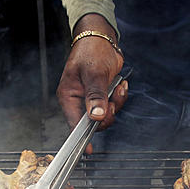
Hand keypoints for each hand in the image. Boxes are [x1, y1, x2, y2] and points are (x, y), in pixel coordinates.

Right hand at [56, 14, 126, 149]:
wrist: (101, 39)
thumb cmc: (91, 51)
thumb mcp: (94, 73)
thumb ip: (95, 95)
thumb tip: (96, 116)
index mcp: (69, 96)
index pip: (74, 123)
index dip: (81, 138)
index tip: (88, 150)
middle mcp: (78, 100)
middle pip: (93, 122)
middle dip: (107, 114)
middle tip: (112, 102)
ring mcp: (91, 99)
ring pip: (105, 115)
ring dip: (116, 104)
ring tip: (118, 88)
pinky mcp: (102, 96)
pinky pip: (113, 106)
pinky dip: (119, 98)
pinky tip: (121, 85)